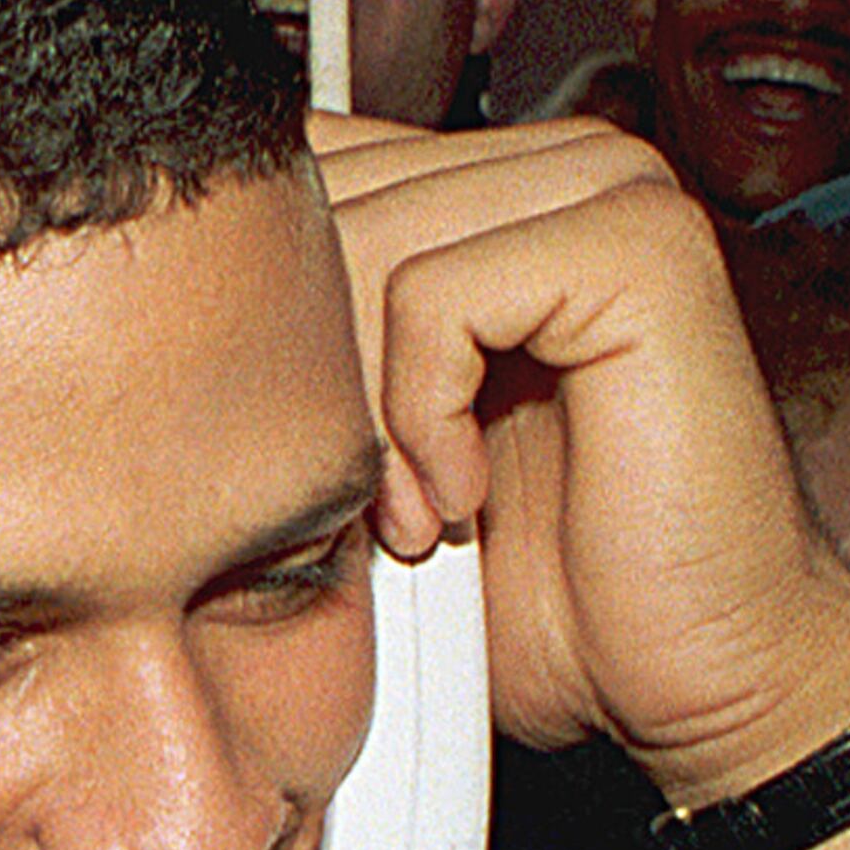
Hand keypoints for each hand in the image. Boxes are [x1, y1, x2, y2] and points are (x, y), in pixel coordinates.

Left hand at [310, 114, 849, 810]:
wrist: (695, 685)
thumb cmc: (548, 592)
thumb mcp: (371, 454)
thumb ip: (304, 353)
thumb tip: (154, 283)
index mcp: (490, 190)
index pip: (303, 167)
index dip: (254, 317)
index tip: (292, 471)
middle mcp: (554, 165)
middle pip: (320, 199)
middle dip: (300, 380)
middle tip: (358, 512)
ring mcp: (611, 190)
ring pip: (367, 245)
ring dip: (358, 415)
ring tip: (410, 518)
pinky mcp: (640, 247)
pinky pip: (439, 295)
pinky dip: (424, 418)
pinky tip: (463, 501)